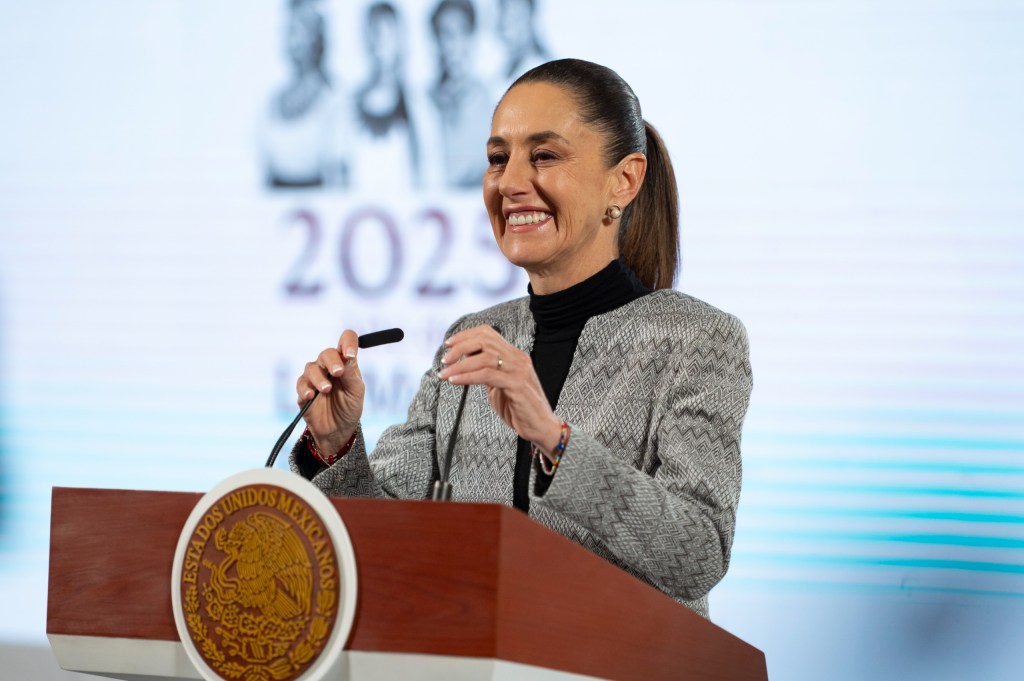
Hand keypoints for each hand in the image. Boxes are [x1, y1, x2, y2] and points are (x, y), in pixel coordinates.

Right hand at [296, 329, 364, 454]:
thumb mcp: (356, 391)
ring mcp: (315, 378)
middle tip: (338, 372)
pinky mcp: (304, 391)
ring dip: (319, 377)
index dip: (348, 341)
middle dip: (332, 361)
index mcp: (346, 362)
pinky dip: (305, 388)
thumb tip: (349, 356)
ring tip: (326, 389)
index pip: (346, 340)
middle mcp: (329, 366)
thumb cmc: (349, 407)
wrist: (338, 431)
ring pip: (311, 367)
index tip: (350, 354)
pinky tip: (311, 395)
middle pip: (327, 353)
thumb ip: (352, 374)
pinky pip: (301, 384)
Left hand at [437, 325, 561, 453]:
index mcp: (514, 355)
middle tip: (445, 360)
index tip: (448, 344)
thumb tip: (464, 364)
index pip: (488, 333)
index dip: (466, 335)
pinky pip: (487, 375)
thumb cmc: (518, 408)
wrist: (540, 427)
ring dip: (460, 365)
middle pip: (485, 340)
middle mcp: (518, 358)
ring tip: (445, 374)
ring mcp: (519, 370)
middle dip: (460, 347)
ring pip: (484, 357)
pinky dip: (468, 376)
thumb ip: (486, 372)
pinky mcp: (517, 385)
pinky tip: (455, 382)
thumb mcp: (498, 385)